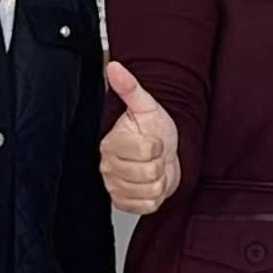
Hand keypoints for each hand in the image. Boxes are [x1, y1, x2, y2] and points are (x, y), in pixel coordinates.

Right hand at [99, 62, 179, 215]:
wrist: (164, 155)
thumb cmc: (155, 131)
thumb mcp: (147, 107)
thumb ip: (130, 87)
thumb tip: (115, 67)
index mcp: (111, 144)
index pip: (145, 150)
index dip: (157, 146)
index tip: (154, 140)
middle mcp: (108, 167)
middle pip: (149, 172)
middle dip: (159, 163)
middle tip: (155, 156)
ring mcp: (115, 186)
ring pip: (150, 189)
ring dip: (160, 179)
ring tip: (154, 168)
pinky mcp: (124, 203)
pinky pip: (148, 204)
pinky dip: (156, 196)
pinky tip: (151, 184)